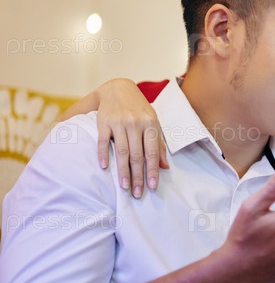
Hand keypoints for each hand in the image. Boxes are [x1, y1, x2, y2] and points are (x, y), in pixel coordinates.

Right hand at [96, 79, 167, 197]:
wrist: (118, 89)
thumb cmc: (139, 109)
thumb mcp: (153, 123)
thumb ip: (158, 144)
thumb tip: (165, 167)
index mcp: (150, 124)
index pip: (152, 152)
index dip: (152, 170)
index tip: (152, 186)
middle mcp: (135, 123)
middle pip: (136, 155)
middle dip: (138, 176)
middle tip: (137, 193)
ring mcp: (119, 122)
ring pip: (121, 151)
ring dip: (122, 171)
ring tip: (124, 187)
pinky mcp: (104, 122)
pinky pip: (103, 141)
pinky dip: (103, 154)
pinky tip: (104, 167)